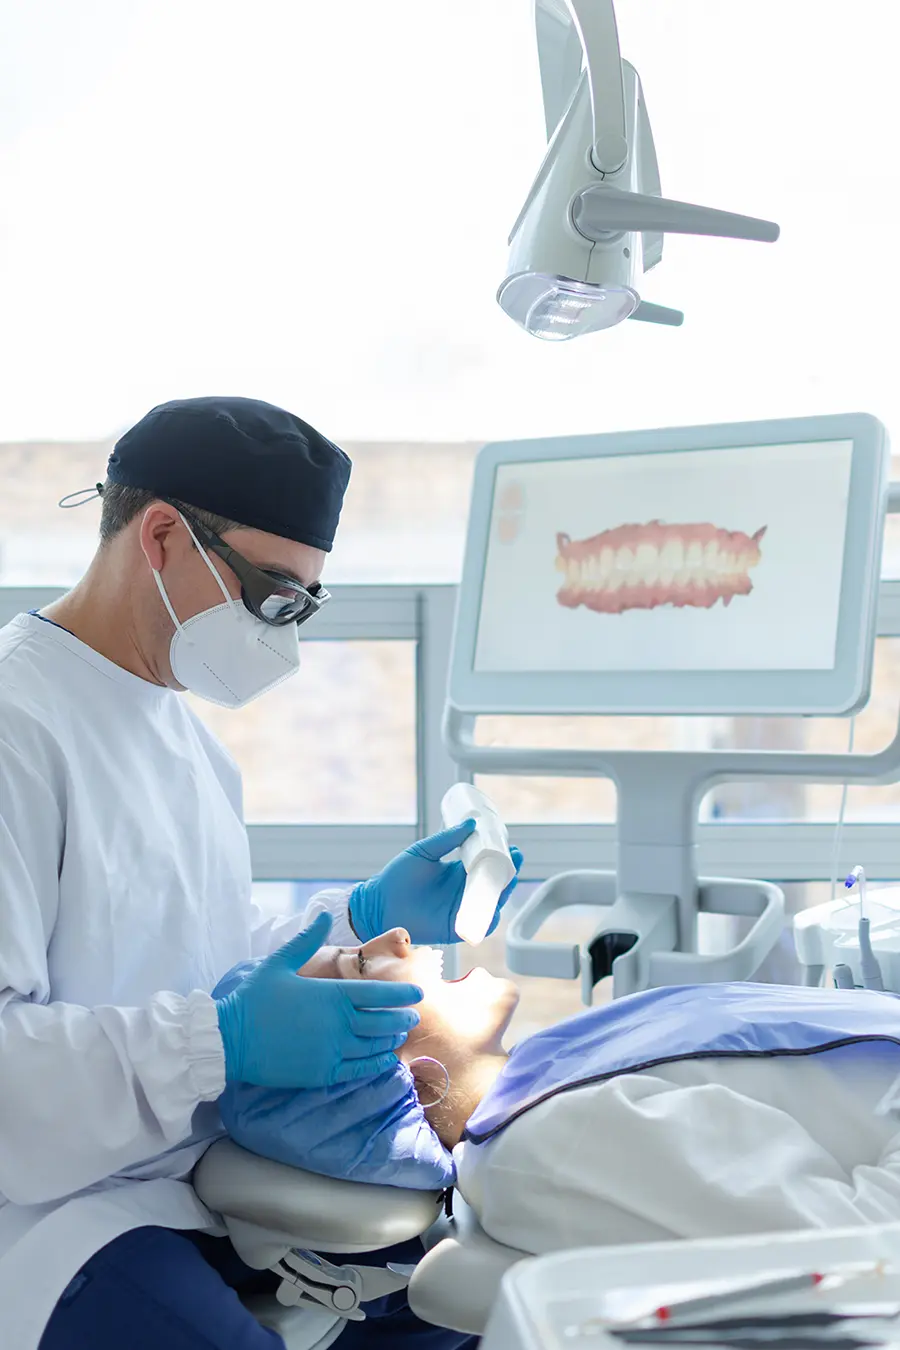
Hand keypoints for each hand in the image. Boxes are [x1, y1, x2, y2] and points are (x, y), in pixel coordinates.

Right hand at [215, 912, 422, 1087]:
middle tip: (414, 1015)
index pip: (378, 993)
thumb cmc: (255, 998)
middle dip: (402, 1017)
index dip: (401, 994)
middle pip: (382, 1021)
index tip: (418, 993)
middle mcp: (337, 1024)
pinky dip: (376, 1063)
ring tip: (400, 1034)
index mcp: (330, 995)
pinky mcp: (322, 1072)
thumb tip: (321, 913)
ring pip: (374, 1046)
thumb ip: (305, 939)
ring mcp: (332, 1050)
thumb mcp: (279, 962)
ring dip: (391, 1039)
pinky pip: (359, 1069)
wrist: (230, 1039)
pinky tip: (385, 1059)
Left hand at [349, 821, 523, 945]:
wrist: (378, 904)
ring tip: (509, 877)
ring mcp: (460, 911)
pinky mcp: (455, 929)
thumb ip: (447, 839)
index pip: (484, 865)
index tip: (509, 845)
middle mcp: (462, 892)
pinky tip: (496, 908)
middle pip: (492, 883)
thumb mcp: (424, 851)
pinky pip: (478, 926)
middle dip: (507, 872)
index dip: (498, 857)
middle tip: (514, 857)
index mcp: (456, 873)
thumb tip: (471, 823)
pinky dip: (489, 919)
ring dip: (502, 892)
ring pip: (490, 903)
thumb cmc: (397, 876)